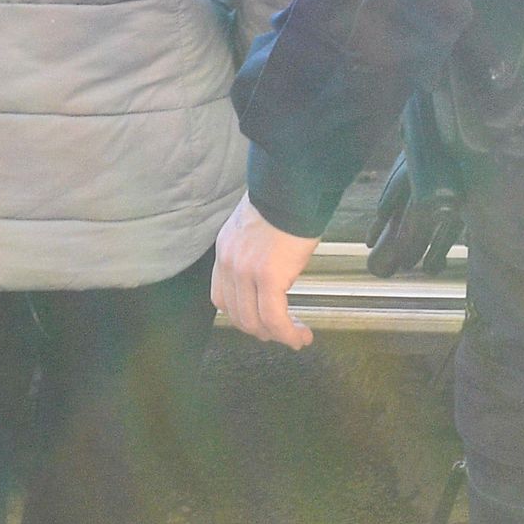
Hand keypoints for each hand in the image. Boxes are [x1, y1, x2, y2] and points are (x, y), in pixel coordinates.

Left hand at [212, 197, 318, 350]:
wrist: (292, 187)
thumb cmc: (285, 202)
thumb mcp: (257, 228)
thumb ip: (255, 251)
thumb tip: (273, 272)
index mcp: (225, 251)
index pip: (222, 298)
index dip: (242, 315)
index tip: (262, 322)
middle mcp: (229, 263)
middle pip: (237, 315)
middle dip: (262, 330)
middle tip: (284, 333)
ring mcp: (245, 272)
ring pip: (255, 322)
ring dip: (278, 336)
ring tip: (297, 336)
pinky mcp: (268, 277)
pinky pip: (274, 318)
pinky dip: (288, 333)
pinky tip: (301, 334)